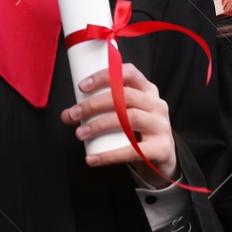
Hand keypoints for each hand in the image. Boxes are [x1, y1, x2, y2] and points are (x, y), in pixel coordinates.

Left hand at [60, 63, 178, 186]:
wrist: (164, 156)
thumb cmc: (138, 130)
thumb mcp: (126, 113)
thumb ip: (101, 111)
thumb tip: (68, 114)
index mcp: (147, 91)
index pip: (128, 73)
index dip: (105, 76)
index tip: (82, 87)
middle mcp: (156, 105)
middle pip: (126, 96)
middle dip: (95, 104)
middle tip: (74, 114)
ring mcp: (161, 125)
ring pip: (130, 118)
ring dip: (100, 125)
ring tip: (80, 133)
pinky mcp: (161, 148)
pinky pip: (133, 150)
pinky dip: (109, 155)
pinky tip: (92, 158)